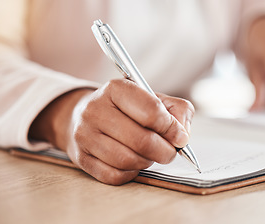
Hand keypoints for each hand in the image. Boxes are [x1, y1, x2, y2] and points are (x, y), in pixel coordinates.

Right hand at [29, 79, 193, 184]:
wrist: (86, 115)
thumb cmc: (126, 108)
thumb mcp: (153, 98)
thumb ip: (177, 110)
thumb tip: (182, 133)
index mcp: (116, 89)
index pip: (152, 112)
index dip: (172, 128)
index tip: (180, 137)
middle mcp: (96, 110)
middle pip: (141, 140)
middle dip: (164, 151)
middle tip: (170, 151)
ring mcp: (85, 135)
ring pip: (127, 160)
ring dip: (147, 162)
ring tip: (150, 155)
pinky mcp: (82, 157)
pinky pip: (114, 175)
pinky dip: (131, 173)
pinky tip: (134, 163)